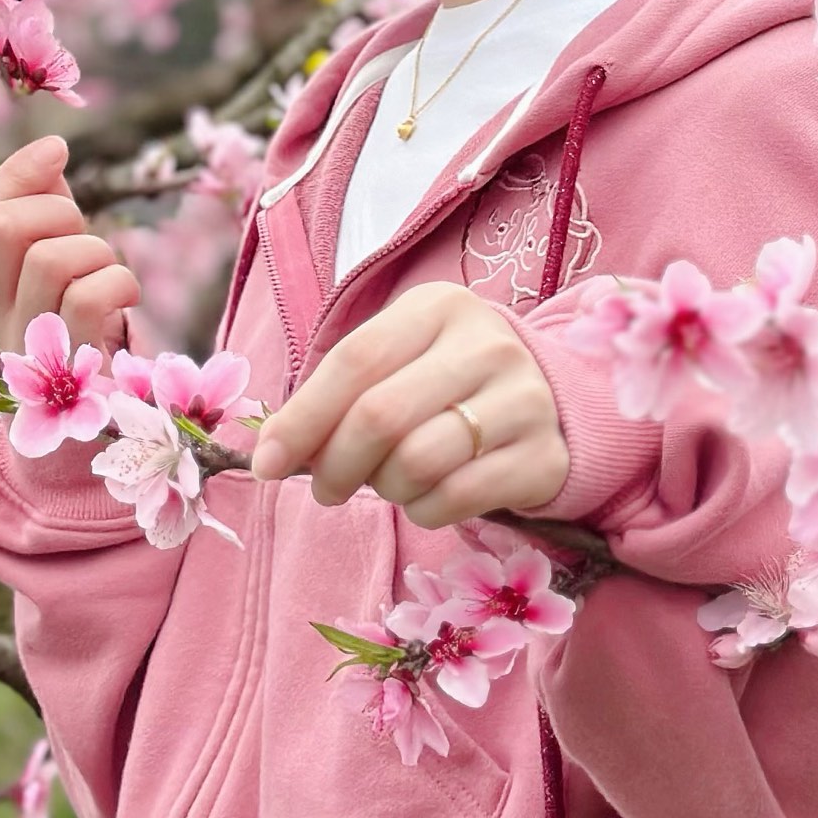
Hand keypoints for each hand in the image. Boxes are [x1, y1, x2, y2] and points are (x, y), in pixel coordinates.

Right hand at [0, 133, 138, 359]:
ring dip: (95, 250)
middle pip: (1, 228)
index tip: (57, 153)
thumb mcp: (45, 270)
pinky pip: (89, 295)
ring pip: (50, 258)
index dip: (12, 176)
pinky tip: (125, 297)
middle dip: (58, 210)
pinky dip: (119, 281)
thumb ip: (40, 212)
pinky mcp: (66, 371)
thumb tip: (50, 151)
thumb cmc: (70, 332)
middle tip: (83, 234)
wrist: (89, 432)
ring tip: (107, 271)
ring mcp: (18, 352)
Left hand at [247, 283, 568, 523]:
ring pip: (418, 462)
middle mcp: (487, 345)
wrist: (550, 401)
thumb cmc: (445, 381)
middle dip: (334, 464)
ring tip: (385, 483)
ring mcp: (525, 400)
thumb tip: (271, 453)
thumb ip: (338, 395)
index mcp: (438, 308)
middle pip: (381, 415)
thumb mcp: (397, 363)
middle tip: (324, 488)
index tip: (267, 463)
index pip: (354, 361)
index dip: (302, 417)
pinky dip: (423, 510)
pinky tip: (425, 498)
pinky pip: (458, 499)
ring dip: (383, 488)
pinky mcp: (545, 457)